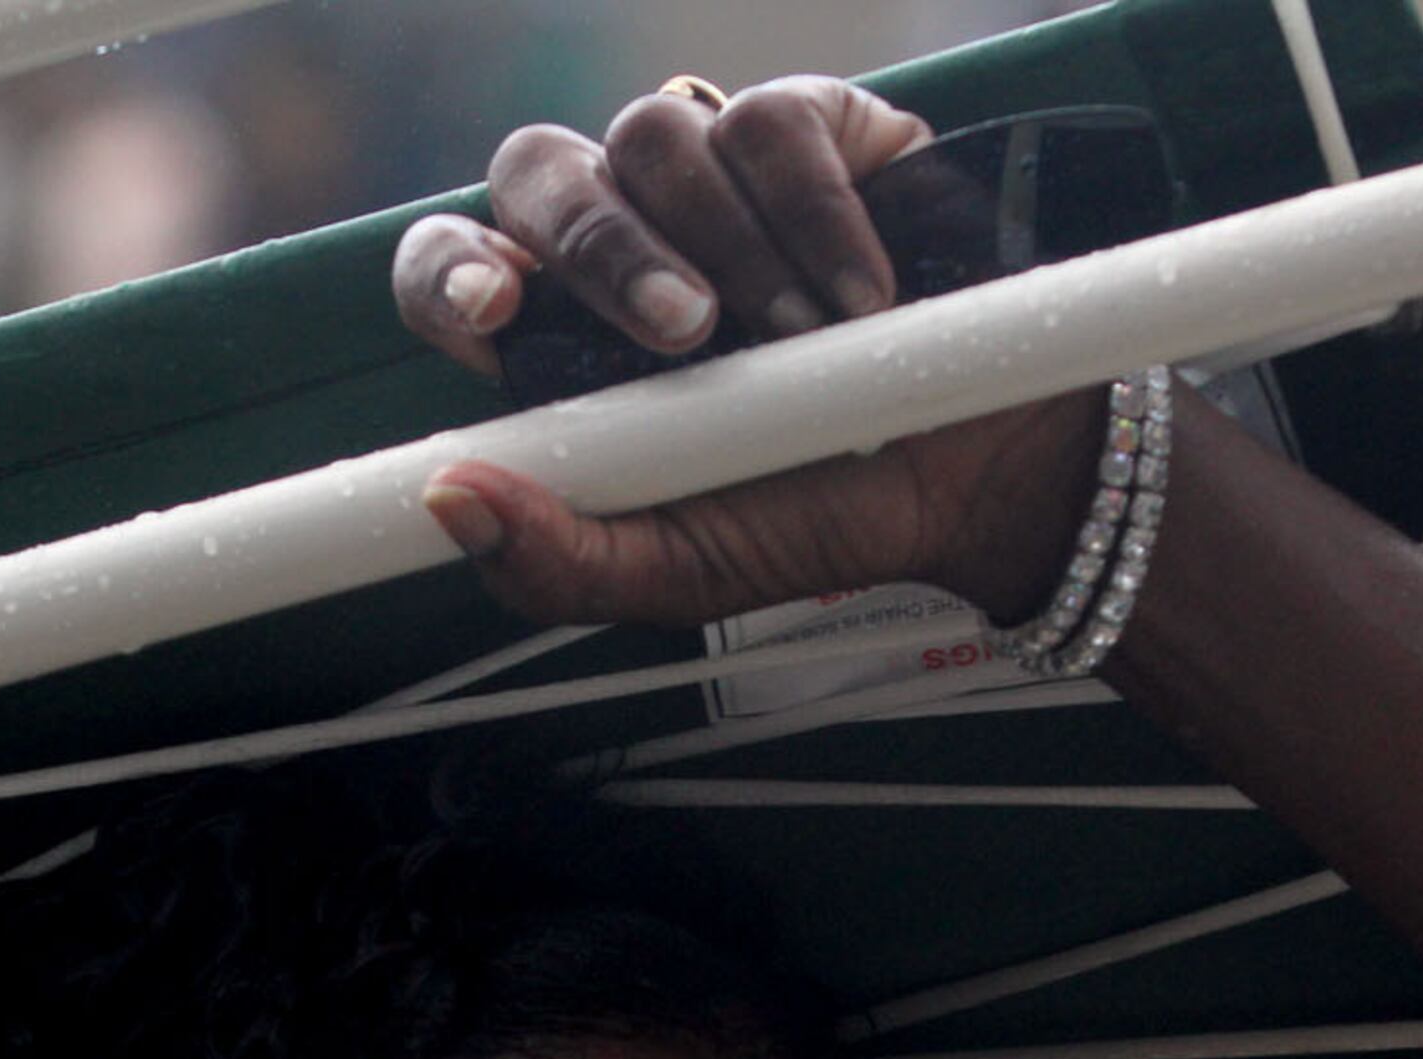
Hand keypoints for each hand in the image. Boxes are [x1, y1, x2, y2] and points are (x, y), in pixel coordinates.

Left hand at [390, 77, 1101, 630]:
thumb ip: (556, 558)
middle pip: (536, 170)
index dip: (448, 272)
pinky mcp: (811, 127)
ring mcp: (712, 175)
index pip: (449, 266)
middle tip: (682, 331)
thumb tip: (447, 498)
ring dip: (724, 246)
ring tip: (799, 339)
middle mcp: (623, 236)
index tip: (494, 312)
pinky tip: (860, 295)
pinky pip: (770, 122)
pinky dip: (815, 214)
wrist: (975, 479)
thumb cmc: (815, 514)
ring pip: (653, 133)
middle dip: (597, 244)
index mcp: (560, 334)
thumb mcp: (678, 573)